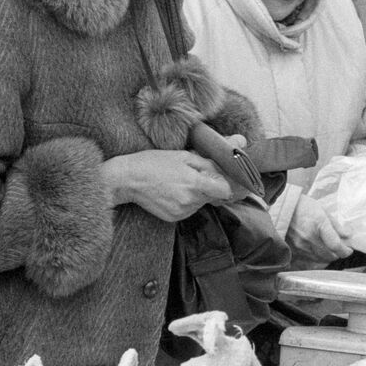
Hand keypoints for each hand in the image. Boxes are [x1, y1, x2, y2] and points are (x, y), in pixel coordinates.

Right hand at [102, 149, 240, 220]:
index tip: (225, 178)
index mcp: (195, 185)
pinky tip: (173, 190)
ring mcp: (182, 212)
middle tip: (193, 174)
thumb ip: (211, 160)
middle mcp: (191, 202)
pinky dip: (187, 200)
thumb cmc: (153, 163)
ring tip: (179, 181)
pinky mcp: (174, 218)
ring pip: (202, 203)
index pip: (227, 191)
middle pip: (215, 196)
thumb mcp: (183, 155)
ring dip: (198, 193)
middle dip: (211, 186)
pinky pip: (189, 209)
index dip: (228, 184)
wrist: (126, 180)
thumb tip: (238, 147)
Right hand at [286, 193, 352, 264]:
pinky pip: (310, 260)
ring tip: (328, 247)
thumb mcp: (323, 211)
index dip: (345, 251)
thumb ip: (336, 226)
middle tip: (339, 248)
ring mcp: (300, 246)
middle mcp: (309, 238)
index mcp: (319, 225)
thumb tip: (348, 236)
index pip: (336, 245)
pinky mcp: (294, 251)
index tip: (349, 249)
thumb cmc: (302, 207)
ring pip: (320, 260)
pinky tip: (317, 249)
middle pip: (330, 256)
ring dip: (327, 256)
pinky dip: (317, 257)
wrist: (279, 209)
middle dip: (338, 253)